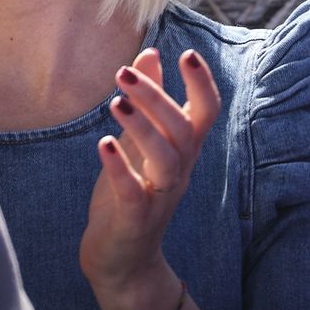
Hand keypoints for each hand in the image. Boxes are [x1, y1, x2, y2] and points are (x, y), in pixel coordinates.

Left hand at [80, 47, 217, 309]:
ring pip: (165, 159)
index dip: (203, 83)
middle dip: (156, 98)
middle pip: (184, 129)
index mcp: (184, 149)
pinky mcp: (136, 219)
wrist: (122, 257)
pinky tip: (102, 144)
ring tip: (115, 102)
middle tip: (122, 72)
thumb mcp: (141, 140)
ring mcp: (160, 196)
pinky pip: (134, 193)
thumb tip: (150, 52)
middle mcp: (179, 170)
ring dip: (142, 128)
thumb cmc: (134, 190)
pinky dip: (119, 168)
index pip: (207, 112)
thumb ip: (149, 99)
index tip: (187, 52)